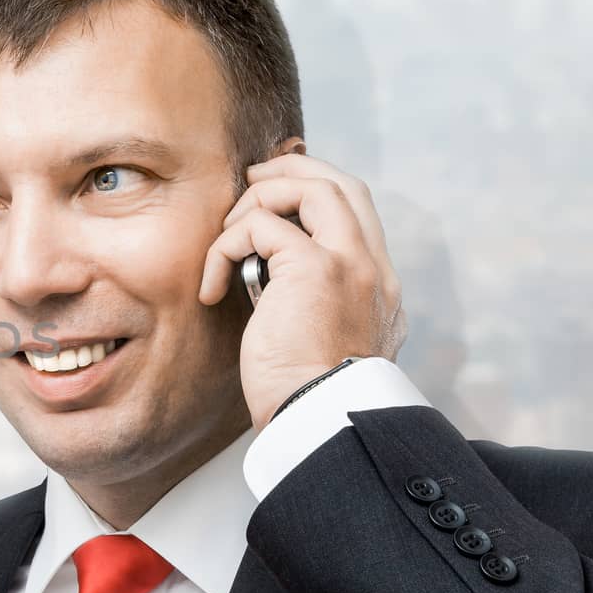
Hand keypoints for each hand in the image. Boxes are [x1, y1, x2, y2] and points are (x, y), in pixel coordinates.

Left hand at [199, 153, 407, 429]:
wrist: (317, 421)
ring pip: (313, 188)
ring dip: (260, 199)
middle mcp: (373, 269)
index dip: (317, 191)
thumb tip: (275, 289)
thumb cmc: (308, 399)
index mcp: (380, 289)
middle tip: (252, 179)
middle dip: (294, 170)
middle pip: (344, 185)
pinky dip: (226, 245)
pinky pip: (259, 226)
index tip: (276, 197)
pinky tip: (212, 286)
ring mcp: (349, 263)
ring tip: (227, 234)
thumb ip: (317, 310)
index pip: (358, 214)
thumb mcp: (325, 347)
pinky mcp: (313, 269)